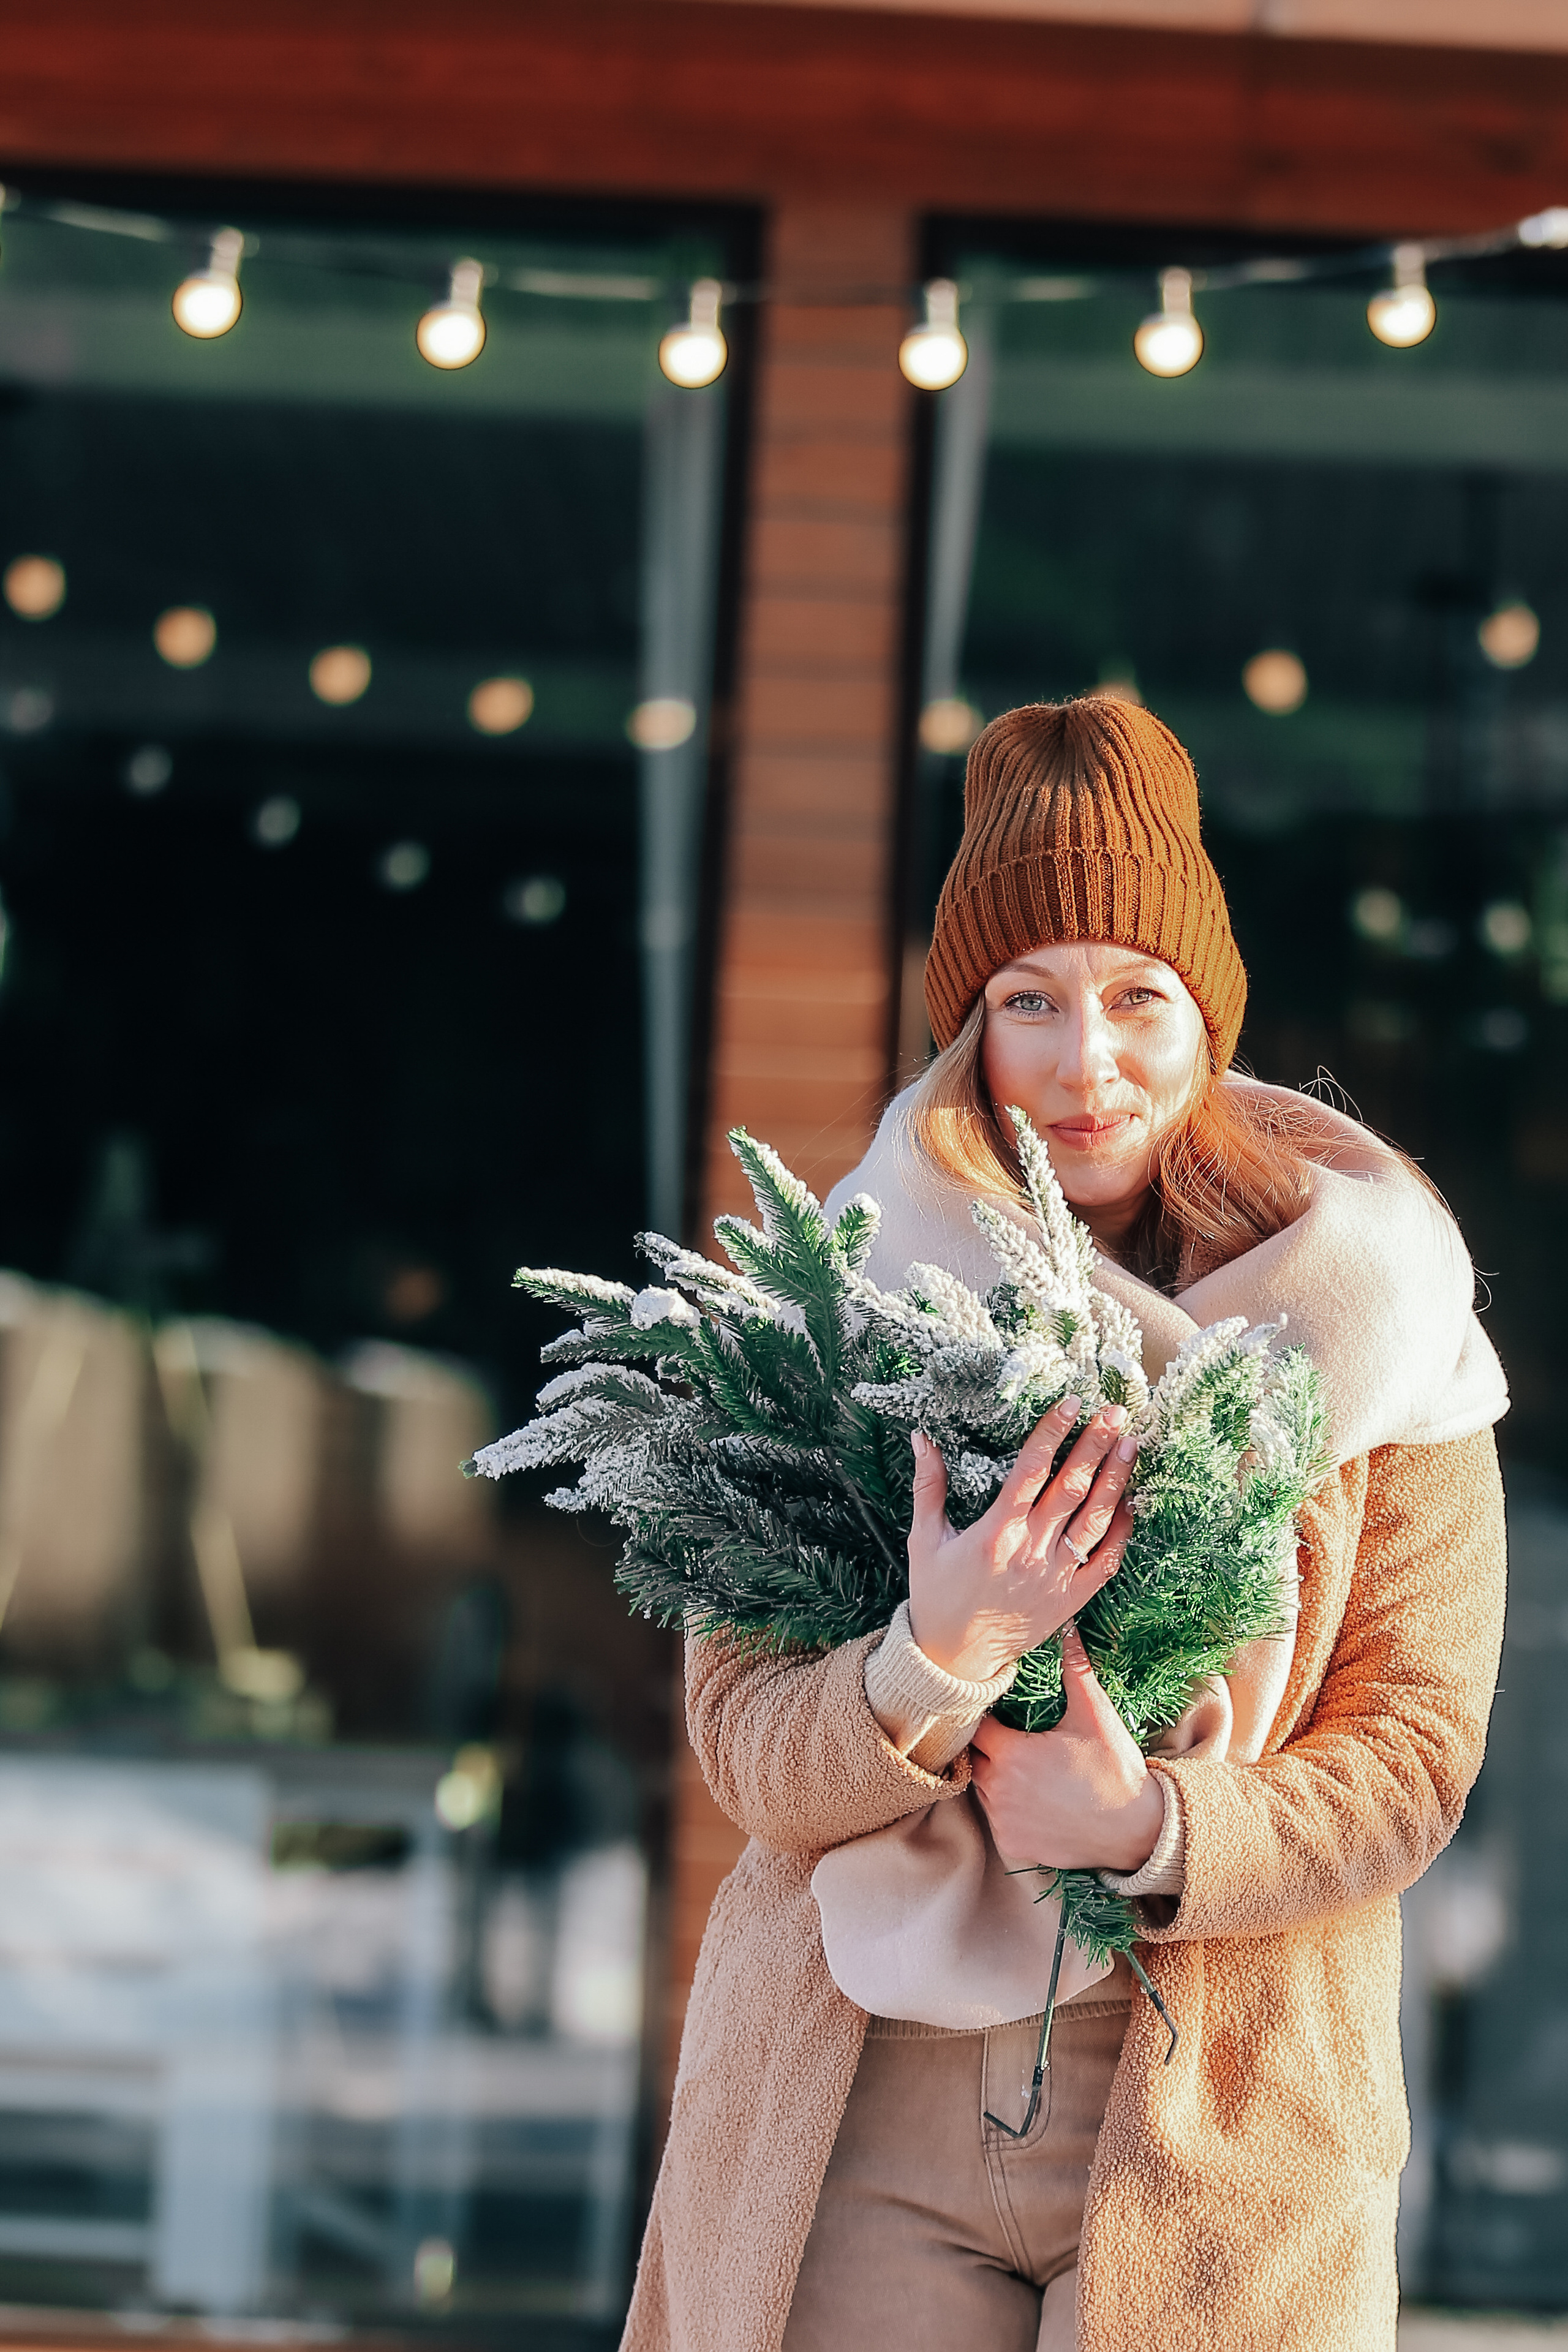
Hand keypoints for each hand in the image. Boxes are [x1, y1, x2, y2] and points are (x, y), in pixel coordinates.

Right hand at [907, 1396, 1136, 1682]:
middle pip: (1071, 1487)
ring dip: (1116, 1479)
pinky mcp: (1071, 1599)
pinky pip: (1106, 1561)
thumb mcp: (924, 1539)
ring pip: (1095, 1519)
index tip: (1070, 1403)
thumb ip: (928, 1486)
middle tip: (1114, 1413)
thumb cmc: (936, 1594)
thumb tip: (923, 1436)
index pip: (1030, 1470)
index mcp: (995, 1531)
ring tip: (1130, 1444)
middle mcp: (1030, 1550)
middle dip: (1095, 1445)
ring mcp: (1056, 1576)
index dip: (1053, 1433)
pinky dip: (1121, 1530)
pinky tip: (1131, 1501)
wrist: (954, 1659)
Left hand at [969, 1627, 1163, 1871]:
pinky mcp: (1013, 1847)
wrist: (1137, 1830)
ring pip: (983, 1789)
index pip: (976, 1725)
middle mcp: (996, 1790)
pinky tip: (1033, 1798)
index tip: (1002, 1710)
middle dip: (990, 1745)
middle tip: (1015, 1736)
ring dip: (996, 1776)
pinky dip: (1008, 1810)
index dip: (985, 1714)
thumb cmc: (1115, 1769)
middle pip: (976, 1757)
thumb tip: (1068, 1628)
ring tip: (1025, 1766)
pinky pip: (997, 1821)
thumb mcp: (1095, 1715)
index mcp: (1009, 1754)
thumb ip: (1075, 1670)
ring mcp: (1003, 1822)